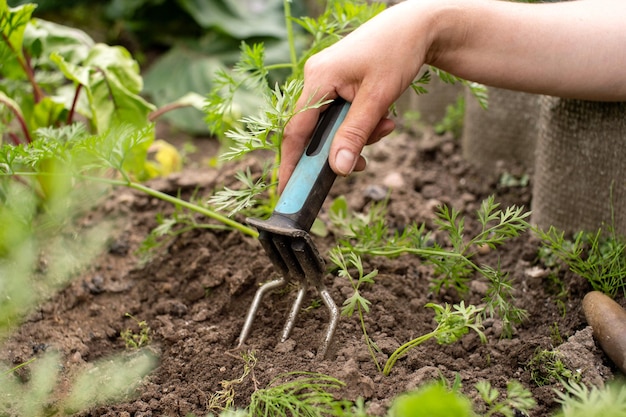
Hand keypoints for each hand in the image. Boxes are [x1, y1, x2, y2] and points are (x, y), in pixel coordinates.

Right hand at [279, 1, 432, 191]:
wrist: (417, 26)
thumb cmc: (398, 53)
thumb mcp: (378, 99)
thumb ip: (355, 135)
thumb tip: (337, 168)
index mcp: (318, 78)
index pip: (296, 130)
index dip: (290, 163)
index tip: (287, 190)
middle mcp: (315, 78)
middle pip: (315, 131)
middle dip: (341, 148)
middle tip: (361, 162)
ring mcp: (325, 79)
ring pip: (332, 125)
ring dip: (357, 135)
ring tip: (385, 126)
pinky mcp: (337, 82)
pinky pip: (341, 114)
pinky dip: (360, 123)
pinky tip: (382, 117)